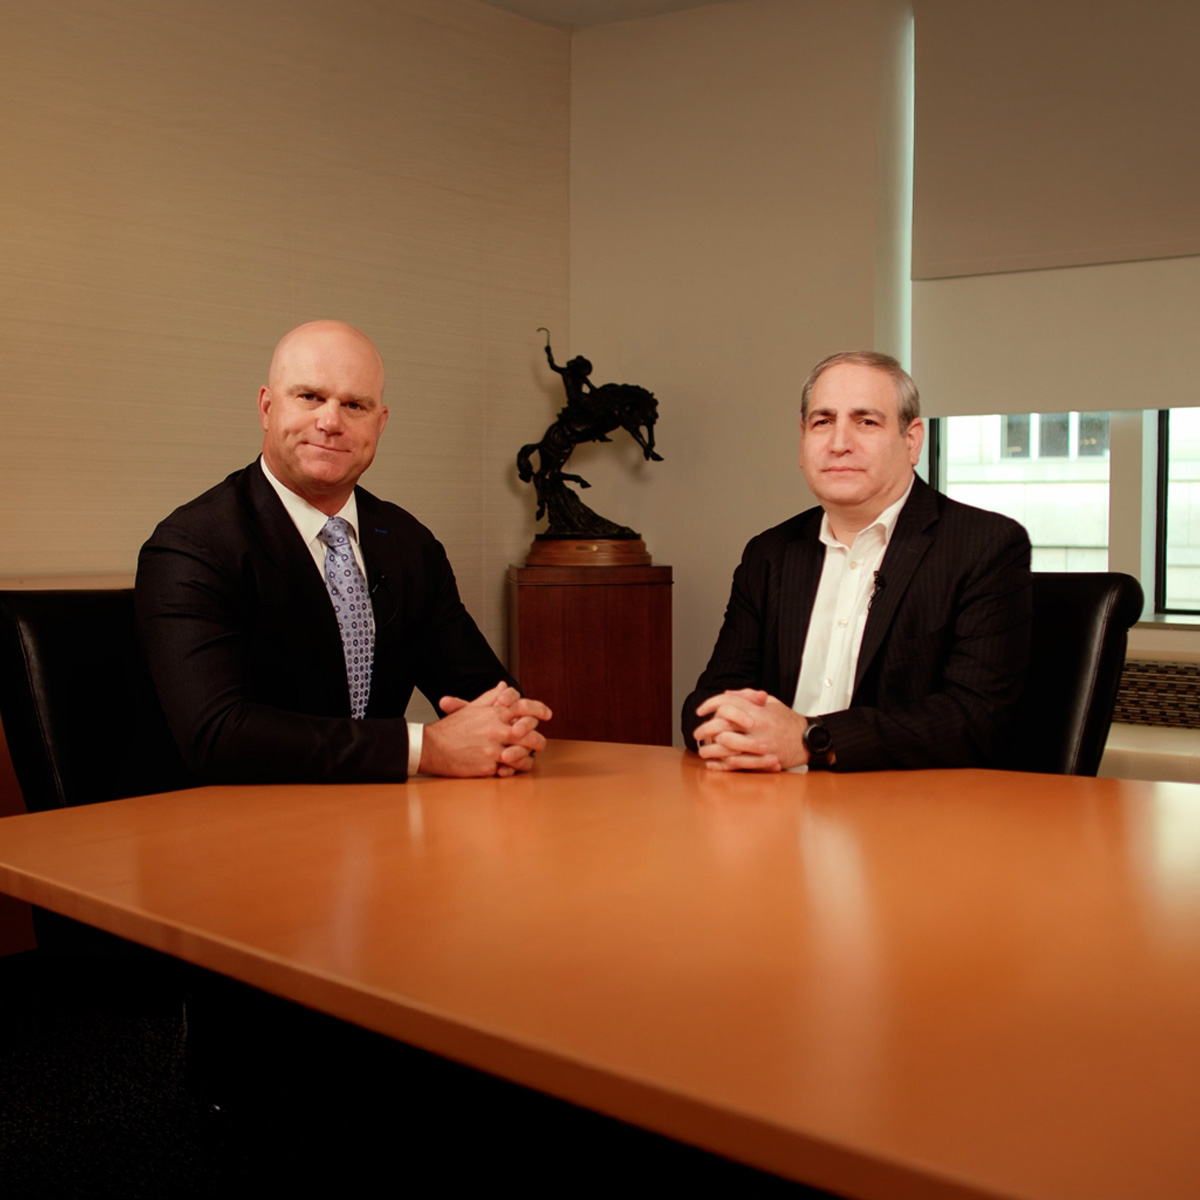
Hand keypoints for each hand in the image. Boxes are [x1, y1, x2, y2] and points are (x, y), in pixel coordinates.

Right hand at [420, 682, 551, 777]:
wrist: (431, 748)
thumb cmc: (451, 729)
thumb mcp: (471, 708)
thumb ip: (491, 697)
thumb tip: (503, 686)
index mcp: (493, 713)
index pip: (523, 707)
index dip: (539, 710)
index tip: (547, 714)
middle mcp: (496, 730)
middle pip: (530, 734)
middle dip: (538, 740)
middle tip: (539, 743)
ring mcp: (492, 749)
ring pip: (523, 755)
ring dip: (527, 758)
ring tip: (527, 758)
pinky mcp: (488, 767)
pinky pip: (509, 770)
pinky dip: (512, 770)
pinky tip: (511, 769)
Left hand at [692, 689, 807, 771]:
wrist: (809, 740)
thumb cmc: (789, 721)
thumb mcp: (771, 703)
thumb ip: (749, 697)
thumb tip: (727, 695)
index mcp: (758, 710)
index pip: (728, 703)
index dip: (710, 704)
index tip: (701, 711)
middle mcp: (757, 726)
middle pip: (722, 725)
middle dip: (705, 729)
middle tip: (697, 734)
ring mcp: (759, 744)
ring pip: (727, 747)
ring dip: (710, 749)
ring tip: (702, 750)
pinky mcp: (762, 760)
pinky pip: (737, 764)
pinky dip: (722, 764)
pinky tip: (713, 764)